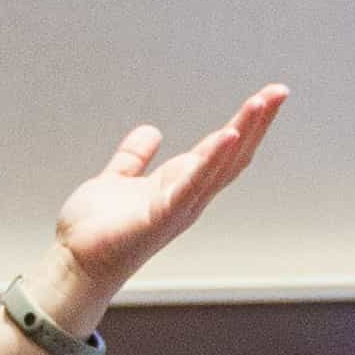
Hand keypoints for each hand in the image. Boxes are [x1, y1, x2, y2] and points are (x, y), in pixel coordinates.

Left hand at [50, 84, 292, 304]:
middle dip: (257, 122)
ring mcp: (179, 207)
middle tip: (280, 91)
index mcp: (180, 185)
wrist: (74, 264)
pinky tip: (228, 136)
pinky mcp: (162, 216)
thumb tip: (151, 131)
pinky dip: (212, 161)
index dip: (245, 123)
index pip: (222, 150)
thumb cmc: (95, 232)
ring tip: (262, 102)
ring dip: (244, 132)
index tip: (266, 96)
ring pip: (221, 165)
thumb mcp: (117, 180)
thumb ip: (134, 157)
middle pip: (233, 154)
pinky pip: (192, 185)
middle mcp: (189, 196)